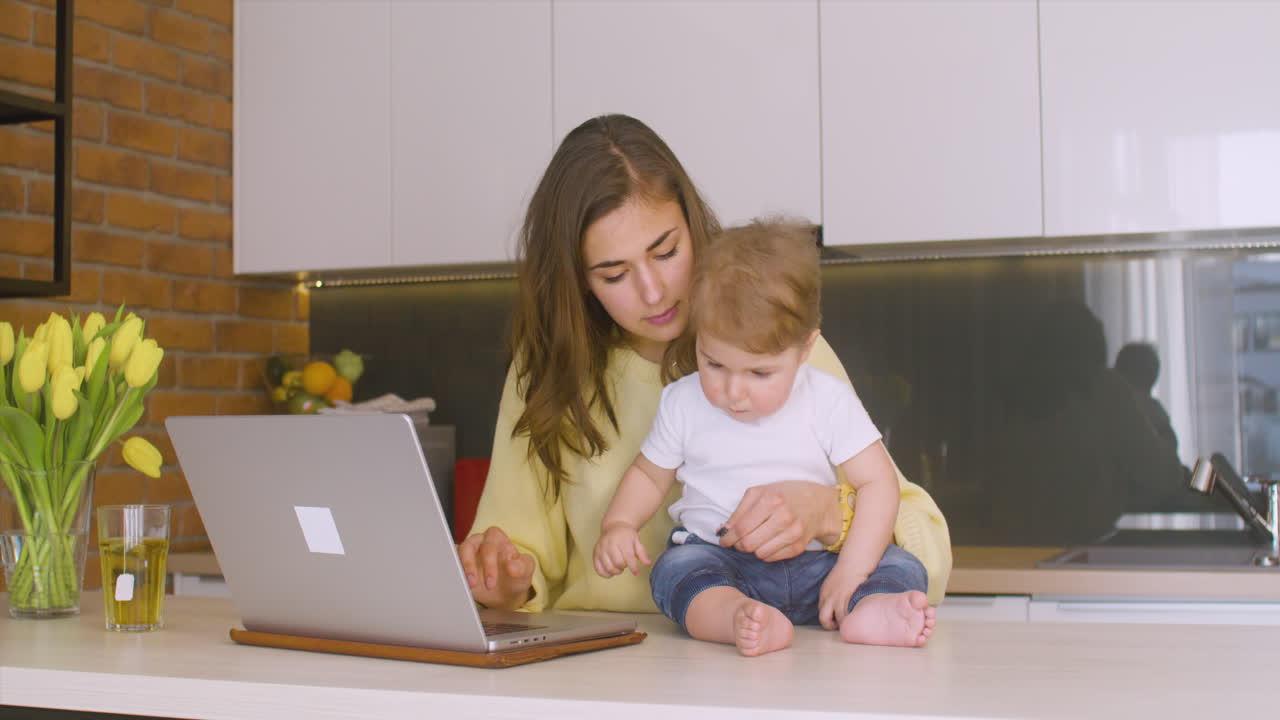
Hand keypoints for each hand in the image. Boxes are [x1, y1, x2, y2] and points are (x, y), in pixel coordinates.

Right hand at [457, 526, 534, 609]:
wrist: (507, 593)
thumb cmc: (516, 576)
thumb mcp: (525, 571)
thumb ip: (522, 566)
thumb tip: (511, 565)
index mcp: (497, 538)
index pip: (489, 544)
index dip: (489, 563)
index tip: (491, 582)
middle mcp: (480, 542)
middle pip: (470, 546)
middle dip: (471, 567)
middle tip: (475, 584)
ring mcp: (468, 553)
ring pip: (458, 552)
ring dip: (461, 568)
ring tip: (467, 585)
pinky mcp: (459, 564)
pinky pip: (452, 563)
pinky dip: (453, 572)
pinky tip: (458, 583)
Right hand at [593, 523, 650, 576]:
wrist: (614, 526)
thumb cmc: (626, 535)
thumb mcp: (637, 541)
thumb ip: (642, 553)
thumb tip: (648, 563)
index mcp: (622, 539)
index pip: (628, 557)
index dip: (633, 568)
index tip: (637, 573)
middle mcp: (610, 543)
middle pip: (618, 563)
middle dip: (624, 567)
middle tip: (625, 564)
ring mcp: (601, 548)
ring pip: (608, 567)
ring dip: (616, 571)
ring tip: (618, 566)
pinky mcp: (595, 553)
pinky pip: (598, 568)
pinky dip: (605, 574)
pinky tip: (610, 571)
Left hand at [718, 481, 839, 560]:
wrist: (818, 503)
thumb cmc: (784, 495)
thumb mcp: (760, 492)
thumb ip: (739, 510)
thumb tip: (723, 530)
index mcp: (771, 500)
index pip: (741, 528)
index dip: (728, 538)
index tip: (724, 541)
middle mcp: (784, 517)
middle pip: (749, 543)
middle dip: (738, 545)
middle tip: (737, 542)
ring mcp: (793, 533)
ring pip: (760, 554)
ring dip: (752, 550)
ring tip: (754, 540)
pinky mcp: (799, 547)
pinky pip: (772, 558)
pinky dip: (765, 553)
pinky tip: (767, 543)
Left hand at [818, 564, 867, 629]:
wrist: (853, 562)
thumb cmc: (846, 573)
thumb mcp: (833, 584)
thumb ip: (832, 595)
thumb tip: (835, 608)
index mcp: (824, 594)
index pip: (821, 613)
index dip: (829, 620)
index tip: (837, 621)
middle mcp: (828, 597)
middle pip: (823, 618)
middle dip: (831, 626)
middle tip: (840, 627)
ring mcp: (837, 597)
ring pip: (837, 619)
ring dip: (843, 624)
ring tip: (850, 623)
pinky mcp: (846, 596)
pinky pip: (846, 613)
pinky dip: (849, 618)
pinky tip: (855, 618)